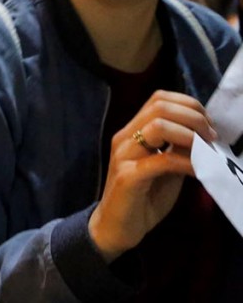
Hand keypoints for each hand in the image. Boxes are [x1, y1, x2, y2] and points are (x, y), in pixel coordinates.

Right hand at [88, 90, 216, 261]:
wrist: (116, 228)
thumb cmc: (142, 199)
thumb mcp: (166, 168)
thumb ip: (177, 149)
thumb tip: (202, 134)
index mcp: (132, 132)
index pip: (158, 98)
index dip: (188, 105)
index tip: (208, 126)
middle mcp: (125, 138)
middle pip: (159, 106)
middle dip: (193, 117)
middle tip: (211, 137)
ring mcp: (124, 155)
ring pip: (158, 125)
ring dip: (190, 135)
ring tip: (206, 151)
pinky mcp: (128, 177)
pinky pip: (162, 160)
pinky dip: (187, 162)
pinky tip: (199, 171)